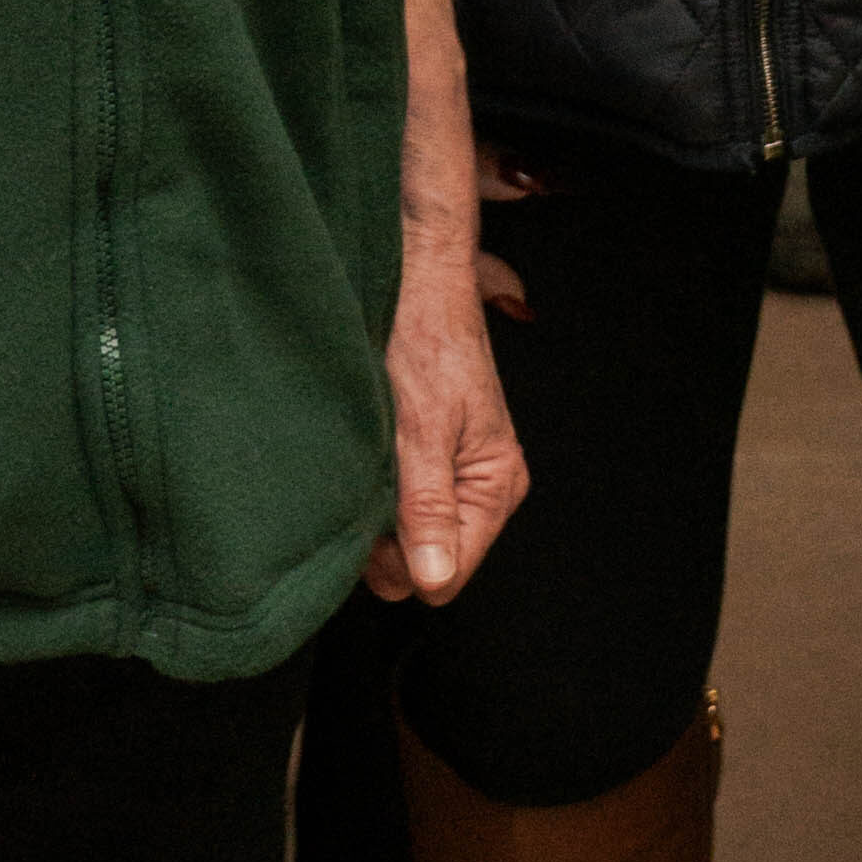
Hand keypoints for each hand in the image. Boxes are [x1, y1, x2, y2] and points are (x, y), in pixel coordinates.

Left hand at [368, 235, 528, 604]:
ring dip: (377, 509)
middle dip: (387, 538)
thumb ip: (428, 509)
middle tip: (366, 480)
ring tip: (368, 456)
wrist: (412, 280)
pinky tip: (367, 451)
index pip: (449, 575)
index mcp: (496, 486)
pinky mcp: (427, 458)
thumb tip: (434, 581)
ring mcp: (454, 473)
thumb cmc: (423, 340)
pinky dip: (375, 488)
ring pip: (406, 535)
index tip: (373, 518)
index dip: (404, 562)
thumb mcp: (421, 431)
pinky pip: (398, 503)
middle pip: (426, 562)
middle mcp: (481, 487)